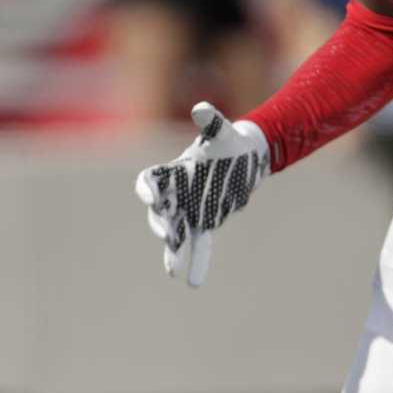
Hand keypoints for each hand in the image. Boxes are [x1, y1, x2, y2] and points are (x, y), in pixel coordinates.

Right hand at [133, 101, 269, 287]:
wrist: (246, 157)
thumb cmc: (229, 141)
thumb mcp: (221, 131)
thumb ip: (209, 122)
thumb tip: (201, 109)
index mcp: (173, 171)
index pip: (149, 181)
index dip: (147, 190)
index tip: (151, 198)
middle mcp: (177, 192)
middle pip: (159, 212)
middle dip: (161, 224)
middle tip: (168, 235)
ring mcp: (190, 209)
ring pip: (175, 232)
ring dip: (173, 250)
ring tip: (172, 271)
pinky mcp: (207, 222)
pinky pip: (199, 244)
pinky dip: (196, 262)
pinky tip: (192, 283)